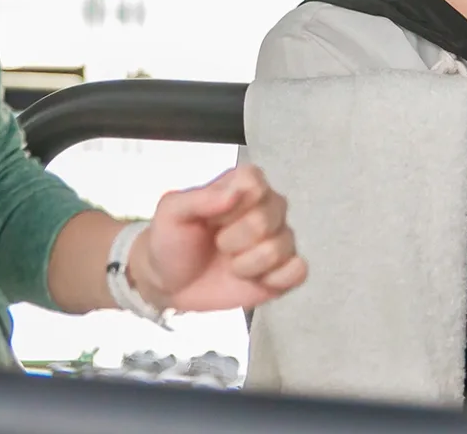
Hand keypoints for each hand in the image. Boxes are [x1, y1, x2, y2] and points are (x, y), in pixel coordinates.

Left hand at [129, 165, 307, 312]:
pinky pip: (298, 271)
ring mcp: (279, 239)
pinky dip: (275, 280)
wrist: (168, 282)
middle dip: (235, 241)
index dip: (232, 207)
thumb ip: (200, 198)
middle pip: (268, 219)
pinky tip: (255, 280)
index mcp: (243, 185)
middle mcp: (267, 207)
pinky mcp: (284, 271)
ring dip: (248, 265)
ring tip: (231, 266)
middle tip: (218, 246)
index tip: (211, 220)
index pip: (256, 185)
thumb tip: (235, 193)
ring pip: (282, 247)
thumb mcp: (172, 212)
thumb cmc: (171, 239)